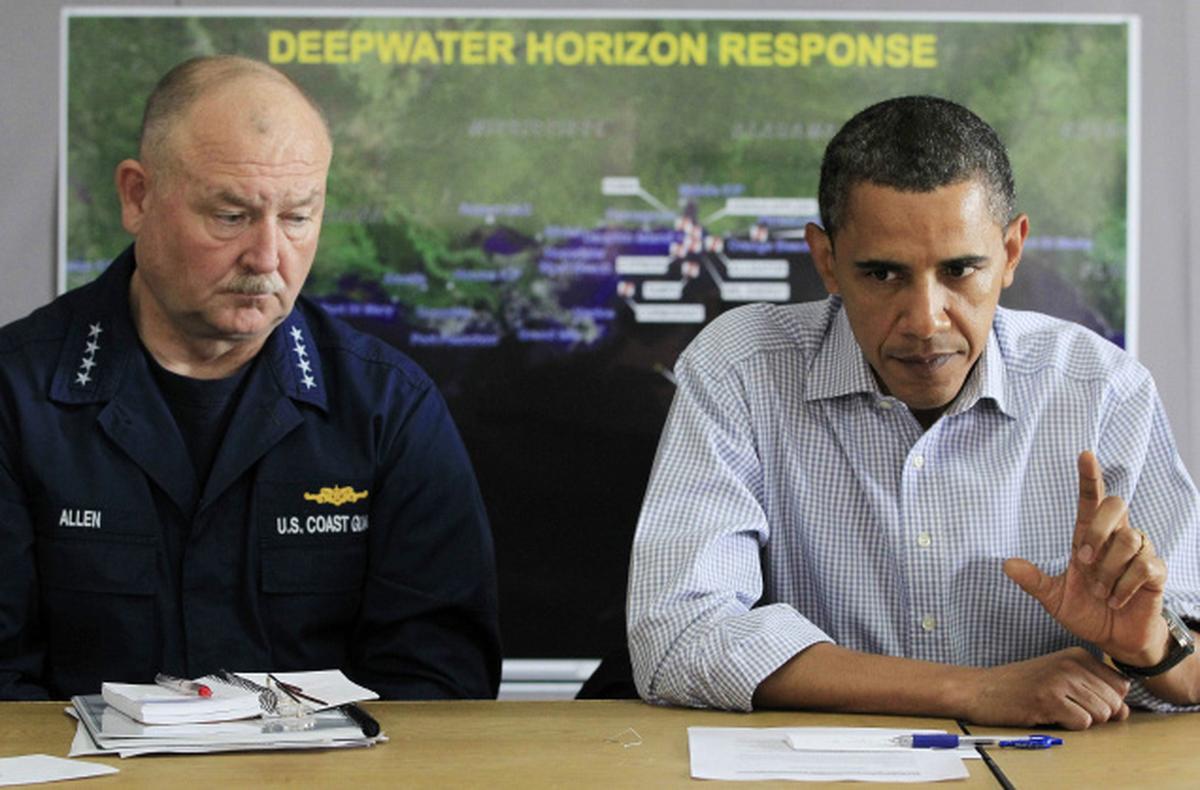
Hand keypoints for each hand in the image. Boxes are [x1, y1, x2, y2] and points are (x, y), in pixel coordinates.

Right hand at [964, 647, 1129, 728]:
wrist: (981, 689)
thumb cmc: (1021, 686)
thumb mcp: (1060, 677)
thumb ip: (1095, 689)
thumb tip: (1124, 711)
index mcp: (1078, 655)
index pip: (1121, 685)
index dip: (1107, 701)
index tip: (1083, 700)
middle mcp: (1072, 663)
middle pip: (1114, 703)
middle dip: (1096, 714)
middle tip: (1066, 707)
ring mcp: (1060, 680)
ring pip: (1101, 714)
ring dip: (1081, 720)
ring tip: (1056, 709)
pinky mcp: (1049, 699)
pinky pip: (1082, 723)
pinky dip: (1068, 725)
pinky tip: (1048, 714)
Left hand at [1003, 451, 1168, 664]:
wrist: (1114, 639)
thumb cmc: (1086, 611)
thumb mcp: (1054, 598)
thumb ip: (1034, 581)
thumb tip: (1006, 564)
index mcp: (1089, 537)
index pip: (1091, 500)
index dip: (1089, 477)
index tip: (1084, 454)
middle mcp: (1115, 538)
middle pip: (1116, 505)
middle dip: (1098, 530)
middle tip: (1083, 560)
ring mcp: (1138, 553)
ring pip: (1129, 539)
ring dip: (1108, 570)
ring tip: (1100, 592)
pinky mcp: (1155, 572)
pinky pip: (1143, 566)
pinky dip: (1124, 586)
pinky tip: (1115, 599)